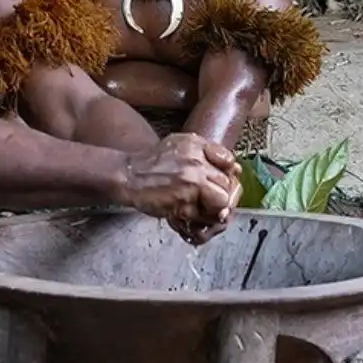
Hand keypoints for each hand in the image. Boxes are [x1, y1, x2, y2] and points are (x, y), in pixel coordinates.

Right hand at [120, 134, 239, 231]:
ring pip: (222, 200)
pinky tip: (188, 212)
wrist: (128, 176)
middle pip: (228, 183)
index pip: (228, 161)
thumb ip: (206, 152)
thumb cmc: (152, 164)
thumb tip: (235, 168)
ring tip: (200, 207)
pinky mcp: (184, 202)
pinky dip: (200, 217)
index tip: (219, 181)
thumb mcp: (180, 145)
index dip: (227, 174)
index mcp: (196, 145)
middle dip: (222, 194)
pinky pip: (205, 215)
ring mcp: (191, 182)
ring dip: (214, 207)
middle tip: (210, 200)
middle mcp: (196, 162)